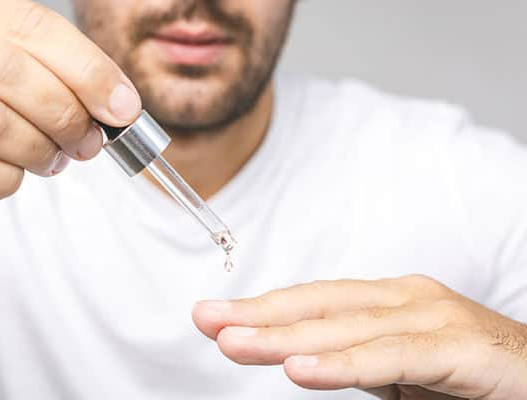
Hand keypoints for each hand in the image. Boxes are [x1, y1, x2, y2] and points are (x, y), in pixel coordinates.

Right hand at [0, 0, 140, 229]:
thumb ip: (47, 80)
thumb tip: (114, 107)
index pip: (32, 25)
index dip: (88, 69)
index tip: (123, 108)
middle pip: (11, 72)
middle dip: (66, 116)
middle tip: (86, 145)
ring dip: (37, 152)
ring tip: (48, 162)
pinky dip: (3, 181)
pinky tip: (8, 178)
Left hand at [192, 275, 526, 399]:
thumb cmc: (470, 376)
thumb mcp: (400, 368)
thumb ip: (356, 361)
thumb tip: (302, 362)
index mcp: (386, 302)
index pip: (311, 302)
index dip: (261, 308)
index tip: (213, 317)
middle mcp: (404, 300)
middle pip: (317, 307)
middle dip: (257, 314)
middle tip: (206, 319)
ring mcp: (430, 318)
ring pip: (344, 328)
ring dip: (283, 336)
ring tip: (233, 342)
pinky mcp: (454, 347)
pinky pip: (388, 357)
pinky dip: (341, 364)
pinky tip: (300, 369)